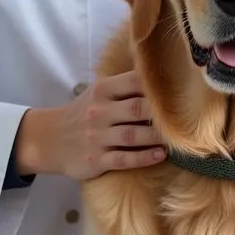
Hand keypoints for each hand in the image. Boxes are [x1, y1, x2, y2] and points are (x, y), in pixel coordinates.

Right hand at [15, 72, 166, 179]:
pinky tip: (161, 154)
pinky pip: (124, 158)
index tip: (180, 88)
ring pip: (133, 135)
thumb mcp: (98, 93)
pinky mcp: (97, 160)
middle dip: (161, 112)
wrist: (50, 140)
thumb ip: (124, 86)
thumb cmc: (84, 113)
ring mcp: (98, 137)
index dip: (156, 85)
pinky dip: (144, 157)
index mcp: (103, 90)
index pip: (133, 81)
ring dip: (157, 136)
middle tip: (184, 116)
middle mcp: (100, 112)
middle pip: (137, 108)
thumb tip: (161, 74)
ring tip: (178, 138)